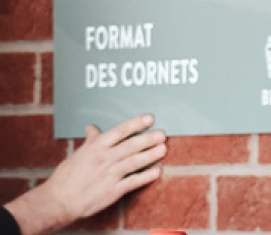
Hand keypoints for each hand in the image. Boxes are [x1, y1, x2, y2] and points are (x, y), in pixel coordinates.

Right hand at [6, 115, 165, 234]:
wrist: (58, 201)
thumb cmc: (67, 177)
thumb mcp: (78, 154)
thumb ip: (91, 141)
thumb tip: (92, 127)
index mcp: (95, 148)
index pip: (119, 132)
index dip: (135, 124)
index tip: (150, 118)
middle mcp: (104, 159)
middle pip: (130, 146)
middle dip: (148, 139)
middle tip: (162, 134)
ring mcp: (109, 175)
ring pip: (134, 162)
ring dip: (151, 155)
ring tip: (163, 149)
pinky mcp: (113, 190)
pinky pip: (133, 182)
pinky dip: (146, 176)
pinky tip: (157, 171)